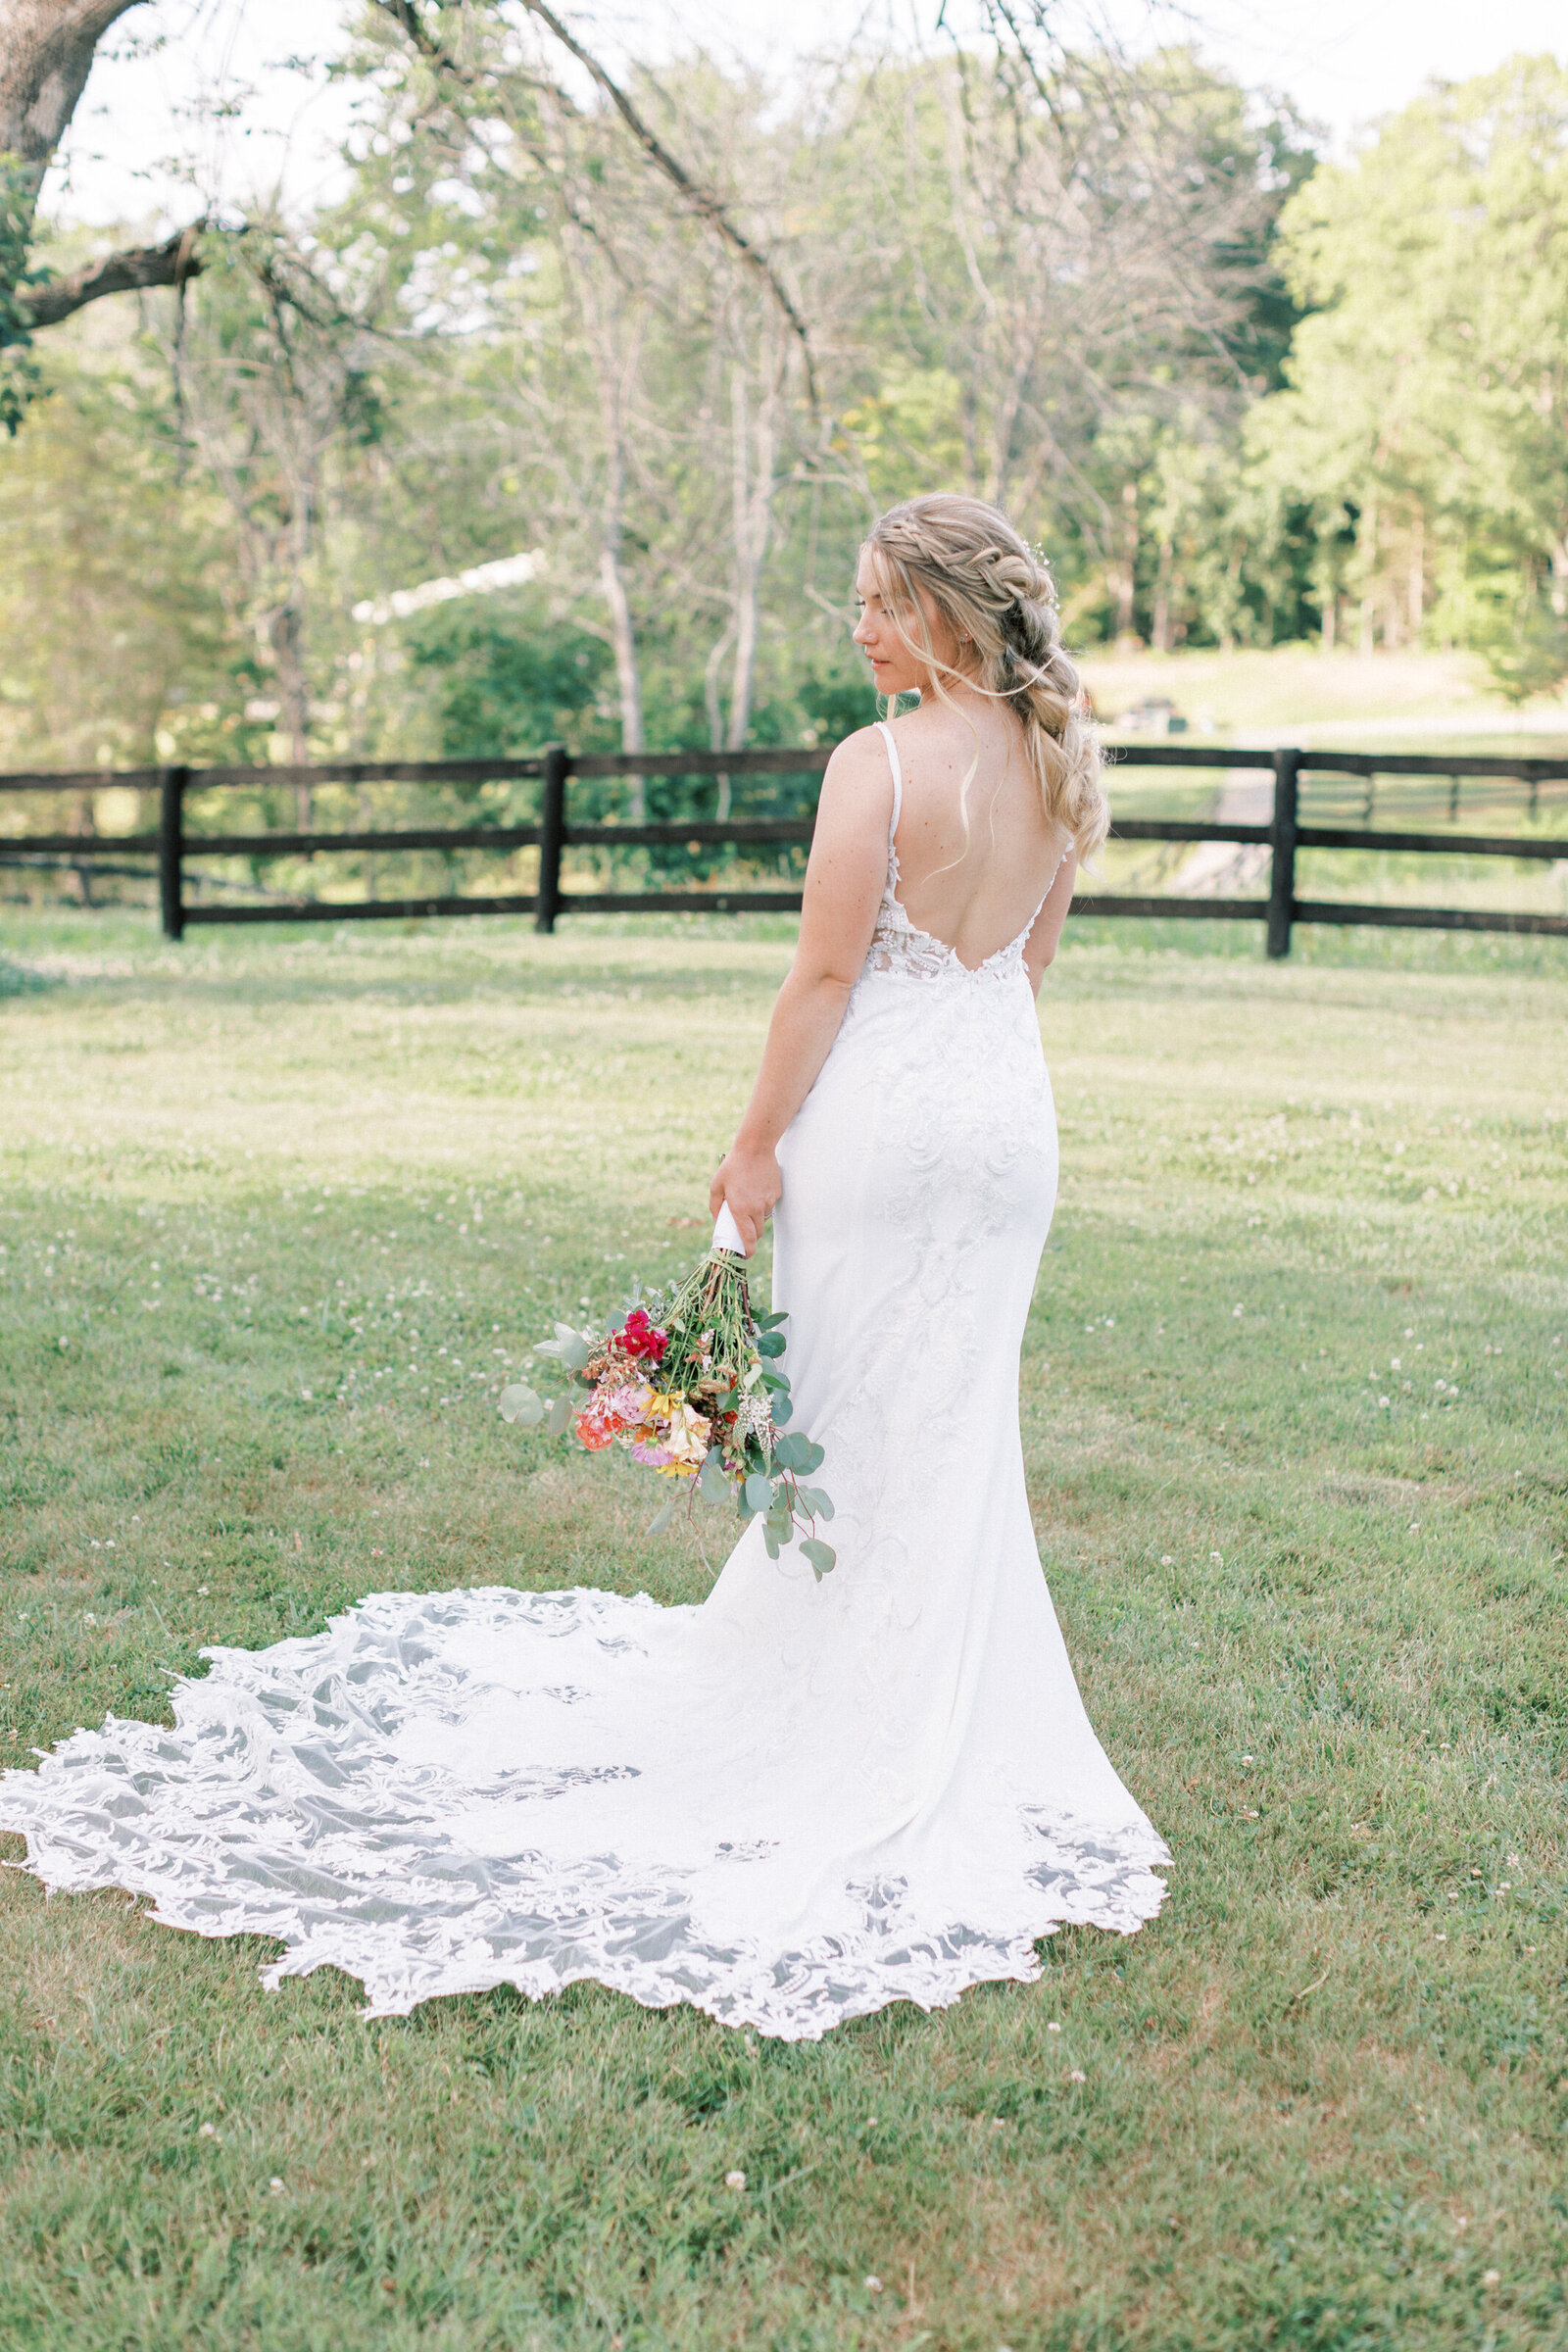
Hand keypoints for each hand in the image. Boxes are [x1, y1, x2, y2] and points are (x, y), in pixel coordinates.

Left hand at [709, 1140, 780, 1256]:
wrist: (755, 1148)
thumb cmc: (732, 1166)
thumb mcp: (716, 1186)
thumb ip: (715, 1207)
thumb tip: (718, 1221)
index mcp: (740, 1209)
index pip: (748, 1239)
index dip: (748, 1251)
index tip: (745, 1256)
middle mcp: (757, 1208)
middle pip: (758, 1233)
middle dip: (751, 1235)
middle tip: (743, 1230)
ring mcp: (769, 1201)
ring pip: (764, 1218)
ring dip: (756, 1216)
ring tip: (748, 1199)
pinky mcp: (777, 1193)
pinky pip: (770, 1205)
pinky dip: (763, 1203)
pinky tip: (756, 1188)